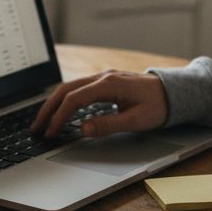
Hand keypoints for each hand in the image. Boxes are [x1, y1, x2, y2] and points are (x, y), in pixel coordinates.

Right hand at [31, 70, 167, 138]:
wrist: (174, 92)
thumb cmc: (159, 106)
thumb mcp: (136, 121)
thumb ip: (108, 125)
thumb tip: (82, 128)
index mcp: (109, 85)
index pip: (74, 99)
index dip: (59, 117)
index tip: (51, 133)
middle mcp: (103, 77)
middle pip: (66, 90)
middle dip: (48, 109)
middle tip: (37, 128)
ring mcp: (103, 78)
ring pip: (70, 87)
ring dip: (54, 104)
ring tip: (44, 122)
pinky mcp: (105, 82)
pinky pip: (79, 89)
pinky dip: (65, 100)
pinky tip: (61, 112)